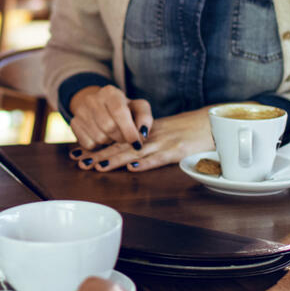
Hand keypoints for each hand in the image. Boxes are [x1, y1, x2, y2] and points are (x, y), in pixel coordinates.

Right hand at [67, 84, 150, 149]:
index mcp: (110, 92)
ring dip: (110, 142)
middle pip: (108, 126)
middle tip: (126, 139)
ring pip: (99, 137)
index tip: (137, 143)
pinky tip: (102, 137)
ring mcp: (80, 111)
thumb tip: (142, 134)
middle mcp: (92, 99)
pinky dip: (98, 146)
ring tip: (114, 136)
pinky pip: (88, 144)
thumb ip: (145, 118)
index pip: (119, 111)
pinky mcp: (74, 124)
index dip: (129, 130)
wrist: (100, 105)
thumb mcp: (138, 108)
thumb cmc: (125, 109)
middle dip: (121, 138)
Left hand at [70, 108, 212, 172]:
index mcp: (145, 132)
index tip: (76, 153)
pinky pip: (160, 157)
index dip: (96, 147)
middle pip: (120, 146)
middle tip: (79, 162)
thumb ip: (146, 143)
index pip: (116, 140)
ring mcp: (164, 142)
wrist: (213, 122)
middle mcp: (150, 136)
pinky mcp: (178, 150)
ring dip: (114, 160)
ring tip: (96, 166)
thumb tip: (127, 158)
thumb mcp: (164, 134)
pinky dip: (146, 163)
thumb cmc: (189, 131)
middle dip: (98, 154)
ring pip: (135, 152)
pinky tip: (132, 168)